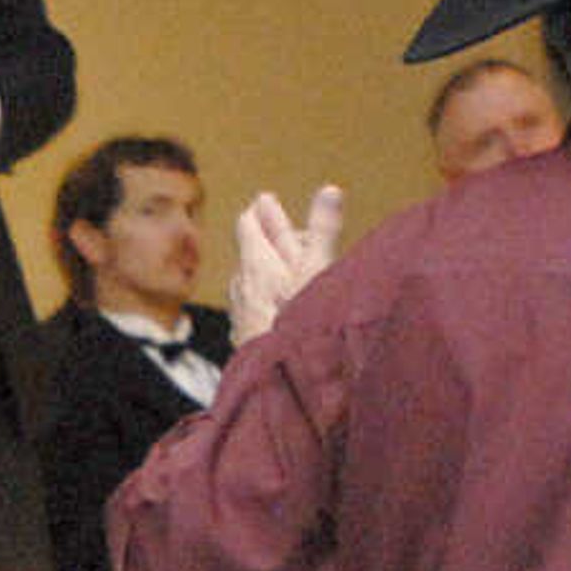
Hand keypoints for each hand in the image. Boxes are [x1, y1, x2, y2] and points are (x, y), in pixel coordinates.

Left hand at [229, 186, 345, 347]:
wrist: (275, 380)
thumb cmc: (298, 321)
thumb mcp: (317, 269)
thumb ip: (322, 231)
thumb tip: (329, 190)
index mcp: (255, 263)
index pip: (248, 223)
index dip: (260, 211)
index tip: (266, 201)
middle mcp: (241, 285)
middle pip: (252, 252)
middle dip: (270, 239)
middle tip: (277, 225)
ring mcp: (241, 314)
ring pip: (252, 283)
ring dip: (268, 272)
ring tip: (281, 268)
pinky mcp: (245, 339)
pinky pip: (254, 310)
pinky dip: (268, 301)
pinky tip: (279, 311)